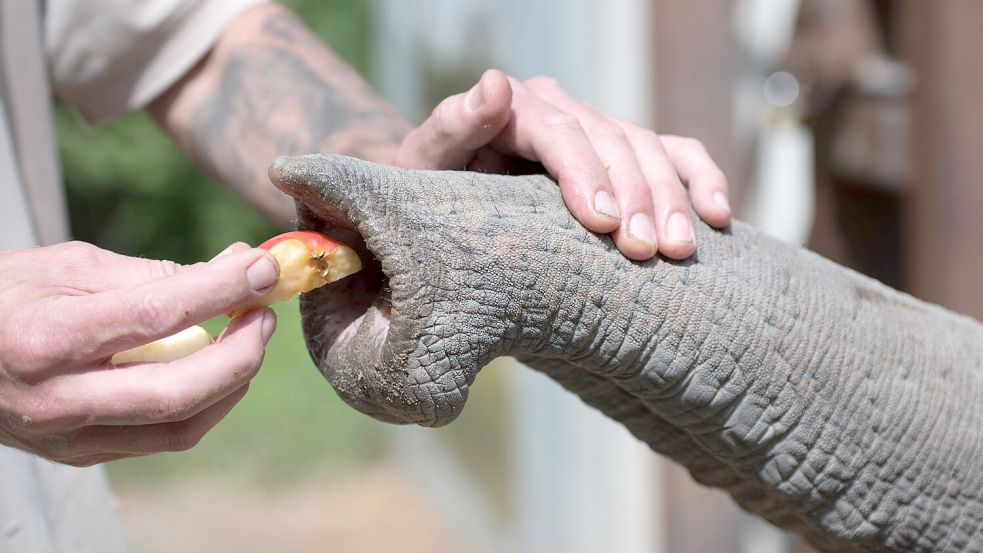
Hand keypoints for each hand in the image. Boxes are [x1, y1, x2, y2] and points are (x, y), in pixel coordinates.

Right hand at [0, 241, 277, 465]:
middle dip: (240, 353)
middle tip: (265, 312)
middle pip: (179, 391)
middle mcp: (57, 399)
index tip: (265, 268)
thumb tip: (230, 272)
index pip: (157, 315)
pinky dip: (204, 402)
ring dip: (232, 381)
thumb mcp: (66, 266)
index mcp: (47, 339)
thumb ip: (149, 275)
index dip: (222, 290)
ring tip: (248, 337)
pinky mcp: (80, 454)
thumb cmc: (6, 297)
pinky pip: (163, 437)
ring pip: (180, 426)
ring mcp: (68, 437)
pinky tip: (217, 368)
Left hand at [394, 69, 731, 260]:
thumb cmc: (435, 190)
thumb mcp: (425, 164)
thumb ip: (451, 126)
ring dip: (672, 199)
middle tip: (648, 251)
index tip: (603, 224)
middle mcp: (563, 109)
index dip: (585, 174)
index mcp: (516, 107)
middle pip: (613, 142)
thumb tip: (494, 83)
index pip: (560, 132)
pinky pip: (675, 154)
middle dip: (636, 196)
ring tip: (680, 248)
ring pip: (649, 150)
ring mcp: (598, 129)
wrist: (451, 204)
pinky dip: (701, 179)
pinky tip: (719, 215)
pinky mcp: (624, 154)